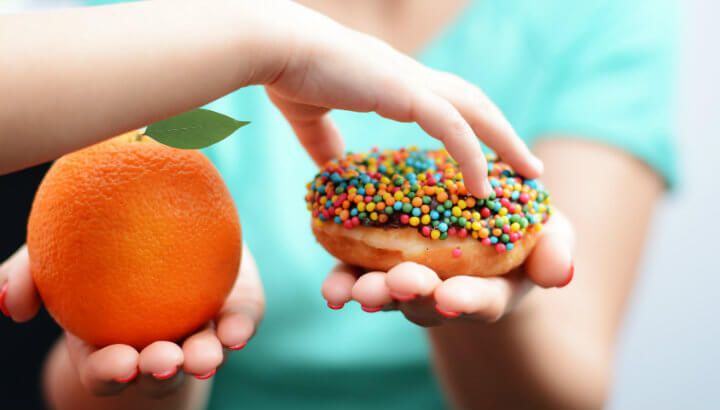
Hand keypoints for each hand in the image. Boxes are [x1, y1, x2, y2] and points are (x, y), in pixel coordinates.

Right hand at [0, 244, 262, 397]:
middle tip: (165, 361)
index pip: (107, 371)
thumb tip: (10, 304)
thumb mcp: (54, 257)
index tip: (119, 363)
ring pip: (204, 354)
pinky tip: (238, 331)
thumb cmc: (97, 249)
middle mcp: (158, 344)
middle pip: (160, 372)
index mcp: (110, 342)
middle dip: (161, 372)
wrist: (161, 221)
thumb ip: (29, 275)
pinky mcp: (233, 307)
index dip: (110, 372)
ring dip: (205, 358)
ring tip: (207, 356)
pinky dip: (240, 327)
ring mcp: (199, 329)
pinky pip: (240, 320)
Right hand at [263, 1, 542, 196]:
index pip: (447, 102)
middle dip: (504, 133)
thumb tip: (332, 168)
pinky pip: (452, 128)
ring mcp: (411, 83)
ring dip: (506, 142)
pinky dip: (472, 156)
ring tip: (530, 173)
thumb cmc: (288, 74)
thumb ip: (324, 142)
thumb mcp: (310, 117)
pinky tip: (483, 187)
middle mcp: (411, 79)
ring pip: (475, 112)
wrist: (274, 47)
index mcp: (394, 83)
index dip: (472, 125)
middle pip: (474, 104)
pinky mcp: (404, 93)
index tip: (487, 152)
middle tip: (528, 165)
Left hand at [320, 212, 573, 325]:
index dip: (467, 300)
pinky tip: (331, 287)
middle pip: (426, 301)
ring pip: (387, 292)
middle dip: (411, 293)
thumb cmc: (521, 234)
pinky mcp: (378, 264)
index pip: (481, 300)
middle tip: (399, 283)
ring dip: (370, 291)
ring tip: (354, 289)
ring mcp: (409, 282)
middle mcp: (445, 294)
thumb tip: (559, 272)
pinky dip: (343, 282)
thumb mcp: (550, 236)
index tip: (453, 297)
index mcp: (489, 289)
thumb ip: (556, 251)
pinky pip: (358, 276)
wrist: (480, 227)